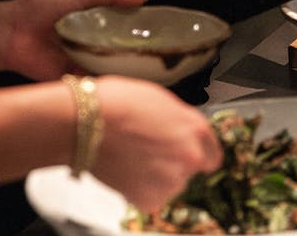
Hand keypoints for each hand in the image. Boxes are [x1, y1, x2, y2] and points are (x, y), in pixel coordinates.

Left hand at [0, 0, 147, 79]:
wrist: (13, 33)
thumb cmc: (43, 7)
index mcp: (90, 20)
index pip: (120, 24)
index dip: (138, 27)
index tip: (161, 31)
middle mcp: (89, 41)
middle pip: (118, 47)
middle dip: (136, 51)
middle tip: (163, 54)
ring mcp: (82, 61)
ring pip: (110, 66)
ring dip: (126, 68)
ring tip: (154, 70)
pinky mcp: (74, 78)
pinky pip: (95, 82)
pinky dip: (108, 83)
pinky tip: (131, 83)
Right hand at [89, 77, 221, 212]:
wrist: (84, 122)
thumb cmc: (114, 103)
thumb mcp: (157, 98)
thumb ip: (177, 119)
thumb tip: (178, 128)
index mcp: (195, 128)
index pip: (212, 152)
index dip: (197, 151)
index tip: (186, 153)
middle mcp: (189, 156)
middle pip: (190, 168)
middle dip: (174, 162)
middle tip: (148, 151)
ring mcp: (171, 180)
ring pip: (170, 183)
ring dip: (156, 176)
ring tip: (131, 157)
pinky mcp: (150, 199)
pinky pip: (150, 196)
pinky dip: (138, 188)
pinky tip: (124, 169)